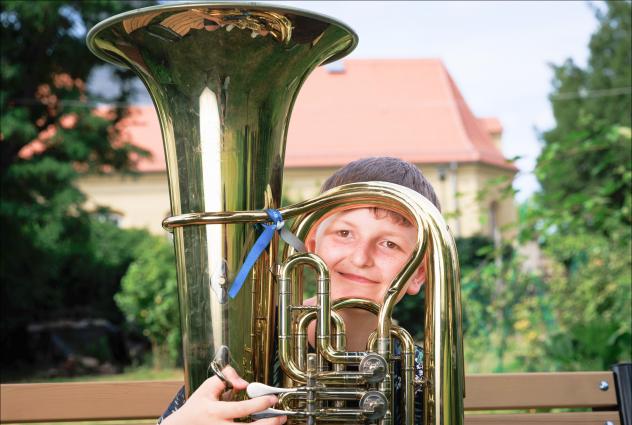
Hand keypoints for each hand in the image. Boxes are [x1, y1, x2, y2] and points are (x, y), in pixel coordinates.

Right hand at [161, 366, 285, 423]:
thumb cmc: (196, 407)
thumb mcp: (207, 387)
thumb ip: (227, 378)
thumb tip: (244, 383)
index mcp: (215, 412)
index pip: (241, 409)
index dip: (259, 404)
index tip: (272, 398)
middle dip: (268, 424)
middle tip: (281, 416)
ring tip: (277, 422)